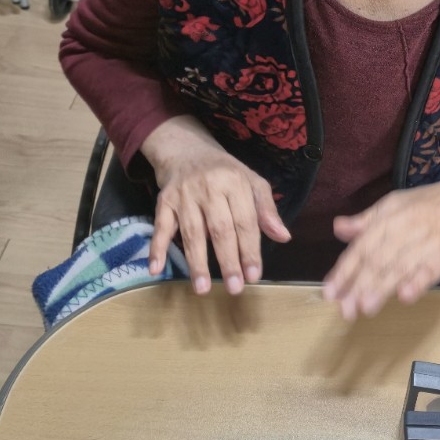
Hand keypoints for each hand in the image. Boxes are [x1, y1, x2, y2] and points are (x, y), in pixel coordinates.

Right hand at [142, 116, 289, 294]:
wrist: (187, 150)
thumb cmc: (225, 172)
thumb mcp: (252, 182)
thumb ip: (266, 210)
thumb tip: (284, 237)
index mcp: (235, 182)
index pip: (245, 221)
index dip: (250, 250)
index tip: (254, 276)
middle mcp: (209, 187)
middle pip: (220, 229)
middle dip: (228, 261)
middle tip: (235, 288)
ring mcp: (184, 194)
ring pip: (192, 232)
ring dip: (197, 262)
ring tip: (202, 288)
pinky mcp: (164, 200)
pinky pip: (161, 227)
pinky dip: (156, 248)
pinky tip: (156, 269)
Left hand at [322, 171, 439, 319]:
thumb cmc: (420, 207)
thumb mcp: (389, 206)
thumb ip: (364, 222)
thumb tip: (338, 228)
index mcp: (387, 219)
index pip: (362, 247)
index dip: (345, 270)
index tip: (330, 292)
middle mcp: (404, 231)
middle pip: (379, 261)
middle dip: (360, 286)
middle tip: (346, 310)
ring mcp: (425, 245)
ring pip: (401, 268)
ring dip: (383, 288)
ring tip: (366, 308)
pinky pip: (430, 271)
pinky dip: (418, 283)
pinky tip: (405, 296)